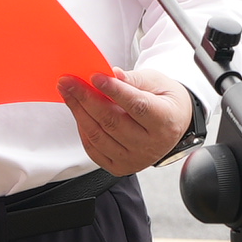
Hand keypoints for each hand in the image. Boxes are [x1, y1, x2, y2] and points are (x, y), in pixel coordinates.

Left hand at [58, 66, 191, 176]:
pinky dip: (82, 129)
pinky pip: (94, 149)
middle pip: (112, 122)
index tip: (95, 76)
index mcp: (165, 121)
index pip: (137, 106)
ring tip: (68, 92)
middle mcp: (151, 145)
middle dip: (86, 98)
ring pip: (99, 136)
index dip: (114, 91)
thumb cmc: (165, 101)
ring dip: (79, 112)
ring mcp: (134, 159)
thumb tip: (112, 74)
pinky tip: (78, 111)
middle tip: (69, 81)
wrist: (173, 124)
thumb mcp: (157, 82)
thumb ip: (134, 79)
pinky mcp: (120, 167)